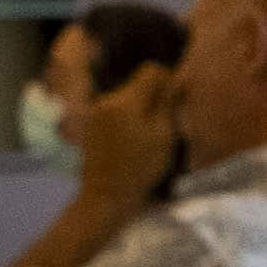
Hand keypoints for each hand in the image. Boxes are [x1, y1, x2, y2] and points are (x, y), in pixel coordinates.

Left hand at [59, 58, 190, 204]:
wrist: (106, 195)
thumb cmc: (141, 167)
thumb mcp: (163, 135)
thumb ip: (167, 103)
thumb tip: (174, 80)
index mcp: (126, 101)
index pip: (150, 70)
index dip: (167, 80)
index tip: (175, 100)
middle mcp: (106, 100)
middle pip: (137, 85)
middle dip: (152, 98)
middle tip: (164, 125)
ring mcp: (95, 113)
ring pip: (126, 100)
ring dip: (139, 111)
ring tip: (147, 138)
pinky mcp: (90, 126)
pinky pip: (114, 112)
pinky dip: (126, 121)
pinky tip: (130, 143)